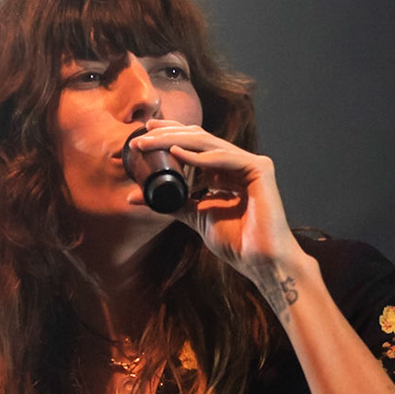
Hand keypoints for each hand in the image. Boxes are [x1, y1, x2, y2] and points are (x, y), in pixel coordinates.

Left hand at [126, 119, 303, 293]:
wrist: (260, 262)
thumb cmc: (235, 242)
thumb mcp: (195, 217)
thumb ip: (170, 204)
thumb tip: (134, 197)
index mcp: (224, 170)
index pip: (194, 143)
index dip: (170, 133)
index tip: (144, 132)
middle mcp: (237, 162)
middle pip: (199, 138)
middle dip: (168, 134)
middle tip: (141, 137)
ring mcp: (250, 164)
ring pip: (208, 144)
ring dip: (176, 142)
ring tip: (150, 144)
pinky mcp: (260, 169)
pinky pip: (225, 158)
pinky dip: (200, 157)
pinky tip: (178, 154)